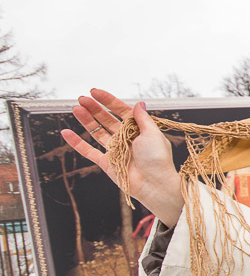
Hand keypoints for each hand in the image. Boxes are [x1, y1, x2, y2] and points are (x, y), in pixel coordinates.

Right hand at [61, 89, 184, 226]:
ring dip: (86, 120)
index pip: (121, 111)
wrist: (153, 183)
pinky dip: (76, 142)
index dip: (108, 101)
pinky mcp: (106, 163)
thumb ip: (142, 118)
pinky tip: (66, 132)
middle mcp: (126, 139)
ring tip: (76, 108)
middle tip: (82, 98)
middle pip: (107, 120)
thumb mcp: (152, 133)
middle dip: (94, 108)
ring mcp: (115, 150)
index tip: (95, 92)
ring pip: (97, 132)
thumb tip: (139, 103)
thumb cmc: (157, 158)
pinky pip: (88, 151)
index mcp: (139, 130)